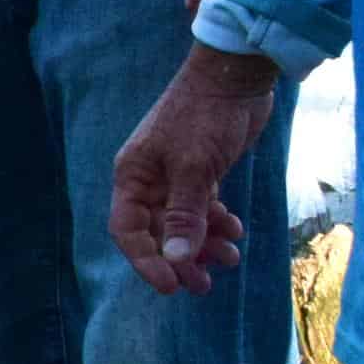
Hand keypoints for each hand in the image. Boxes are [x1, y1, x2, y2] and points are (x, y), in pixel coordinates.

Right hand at [108, 48, 281, 296]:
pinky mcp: (201, 173)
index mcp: (134, 175)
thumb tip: (174, 260)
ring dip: (204, 245)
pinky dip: (216, 224)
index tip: (171, 286)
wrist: (235, 77)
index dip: (145, 261)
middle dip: (179, 260)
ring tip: (230, 258)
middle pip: (155, 233)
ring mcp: (175, 176)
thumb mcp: (194, 169)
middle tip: (204, 286)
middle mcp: (149, 179)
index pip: (128, 230)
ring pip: (182, 224)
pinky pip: (202, 210)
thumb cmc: (206, 117)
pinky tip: (235, 230)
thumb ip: (183, 216)